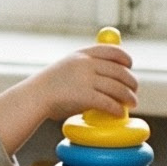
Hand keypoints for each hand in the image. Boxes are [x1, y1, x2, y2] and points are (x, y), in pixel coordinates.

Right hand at [0, 41, 137, 153]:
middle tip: (133, 91)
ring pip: (118, 88)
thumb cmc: (50, 86)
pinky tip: (119, 114)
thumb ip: (87, 67)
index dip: (125, 59)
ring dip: (129, 97)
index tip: (129, 67)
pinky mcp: (85, 96)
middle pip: (120, 71)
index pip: (112, 51)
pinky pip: (109, 103)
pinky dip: (117, 109)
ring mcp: (85, 79)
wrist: (33, 97)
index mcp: (81, 54)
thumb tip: (112, 75)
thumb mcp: (67, 67)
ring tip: (131, 103)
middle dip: (131, 82)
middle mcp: (85, 64)